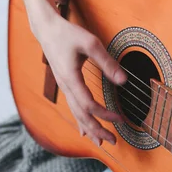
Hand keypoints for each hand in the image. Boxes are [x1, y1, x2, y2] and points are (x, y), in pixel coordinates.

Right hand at [36, 15, 126, 145]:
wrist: (47, 29)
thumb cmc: (68, 34)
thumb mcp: (91, 43)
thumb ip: (107, 62)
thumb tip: (124, 81)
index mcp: (71, 79)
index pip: (89, 105)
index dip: (105, 114)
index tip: (120, 118)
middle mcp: (66, 87)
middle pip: (81, 116)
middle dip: (97, 130)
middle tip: (113, 141)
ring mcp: (64, 88)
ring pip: (76, 114)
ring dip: (89, 129)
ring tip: (101, 141)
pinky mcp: (65, 85)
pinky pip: (73, 108)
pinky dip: (80, 121)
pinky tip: (84, 132)